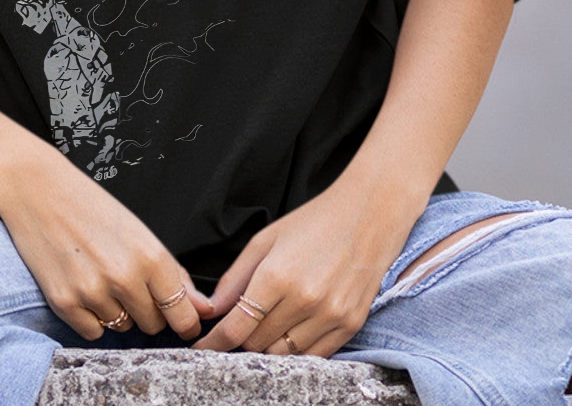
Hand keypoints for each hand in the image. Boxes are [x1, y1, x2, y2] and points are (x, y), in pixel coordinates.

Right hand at [0, 150, 212, 340]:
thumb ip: (172, 273)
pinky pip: (92, 332)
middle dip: (147, 309)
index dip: (186, 322)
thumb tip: (201, 309)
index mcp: (150, 256)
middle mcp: (124, 278)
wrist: (37, 189)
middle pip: (153, 324)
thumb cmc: (91, 206)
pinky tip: (83, 287)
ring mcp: (92, 292)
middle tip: (130, 281)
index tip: (184, 323)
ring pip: (122, 328)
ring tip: (100, 275)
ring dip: (117, 311)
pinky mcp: (64, 303)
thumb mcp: (139, 231)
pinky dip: (91, 317)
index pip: (182, 313)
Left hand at [193, 178, 414, 357]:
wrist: (368, 215)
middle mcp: (304, 300)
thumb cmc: (314, 222)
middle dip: (241, 338)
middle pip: (257, 343)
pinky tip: (291, 331)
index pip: (237, 327)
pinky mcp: (350, 324)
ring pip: (283, 354)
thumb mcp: (266, 240)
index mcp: (277, 275)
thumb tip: (214, 309)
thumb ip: (236, 278)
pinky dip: (296, 350)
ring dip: (268, 345)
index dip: (215, 342)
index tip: (203, 347)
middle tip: (239, 325)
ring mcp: (330, 315)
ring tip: (266, 325)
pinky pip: (314, 355)